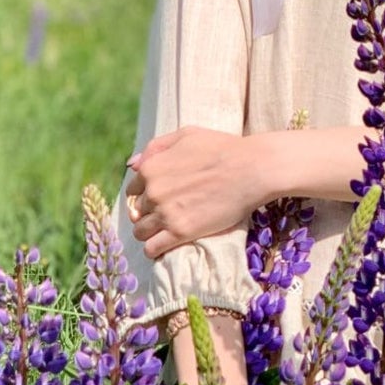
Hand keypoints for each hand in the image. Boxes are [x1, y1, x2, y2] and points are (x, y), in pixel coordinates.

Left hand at [124, 126, 273, 258]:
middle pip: (136, 212)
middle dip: (148, 213)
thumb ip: (156, 147)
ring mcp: (165, 213)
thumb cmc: (222, 148)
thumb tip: (132, 165)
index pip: (133, 190)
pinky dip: (155, 248)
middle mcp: (153, 192)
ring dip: (150, 233)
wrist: (252, 169)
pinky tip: (167, 243)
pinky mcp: (180, 232)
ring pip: (140, 232)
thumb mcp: (186, 135)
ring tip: (166, 231)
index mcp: (151, 168)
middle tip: (168, 214)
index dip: (145, 195)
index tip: (160, 199)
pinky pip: (152, 248)